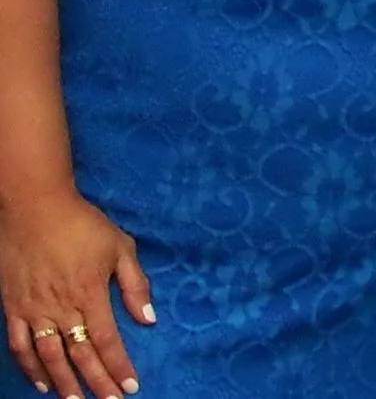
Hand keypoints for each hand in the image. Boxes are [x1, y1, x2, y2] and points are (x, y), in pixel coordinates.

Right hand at [2, 191, 150, 397]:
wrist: (34, 208)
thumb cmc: (82, 224)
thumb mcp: (120, 246)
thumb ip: (135, 284)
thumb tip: (149, 318)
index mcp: (91, 293)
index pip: (108, 340)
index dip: (119, 366)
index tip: (131, 385)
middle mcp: (62, 307)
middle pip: (80, 355)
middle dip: (97, 383)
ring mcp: (34, 310)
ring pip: (49, 356)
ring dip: (64, 382)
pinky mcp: (12, 308)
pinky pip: (19, 345)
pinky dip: (29, 367)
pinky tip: (41, 382)